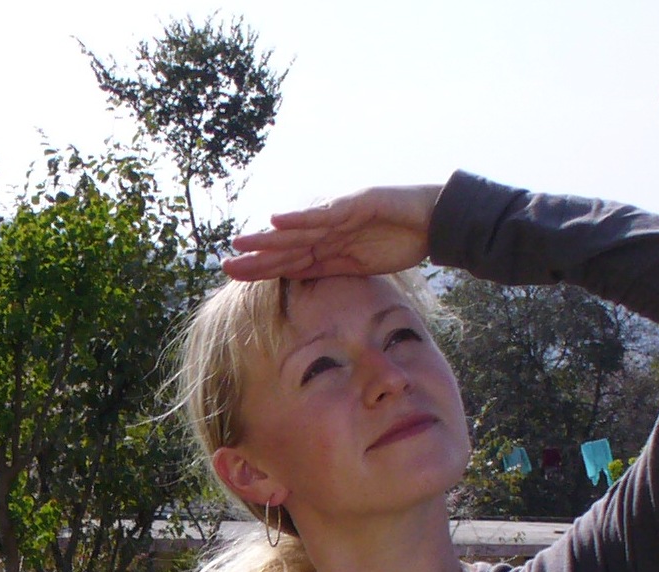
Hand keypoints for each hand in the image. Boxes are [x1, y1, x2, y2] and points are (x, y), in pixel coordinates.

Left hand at [222, 184, 442, 280]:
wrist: (433, 221)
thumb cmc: (401, 241)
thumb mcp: (361, 265)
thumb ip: (332, 269)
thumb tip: (301, 279)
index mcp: (328, 249)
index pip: (289, 261)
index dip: (262, 269)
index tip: (235, 277)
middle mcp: (327, 231)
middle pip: (286, 246)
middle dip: (256, 257)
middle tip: (225, 265)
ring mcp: (339, 216)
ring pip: (298, 230)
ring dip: (268, 237)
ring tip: (241, 243)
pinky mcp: (355, 204)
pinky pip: (324, 214)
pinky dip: (300, 217)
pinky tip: (276, 220)